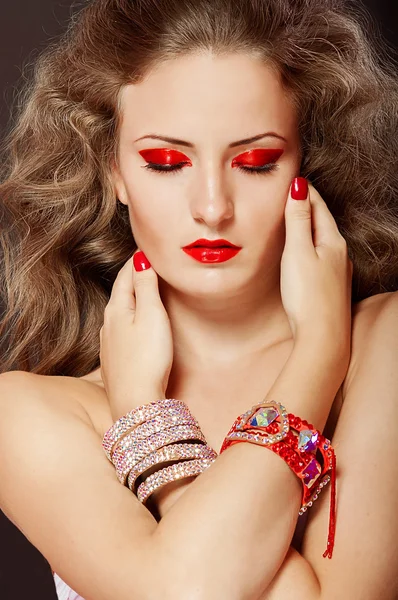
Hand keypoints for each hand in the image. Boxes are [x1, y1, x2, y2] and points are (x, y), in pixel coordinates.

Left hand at [99, 251, 173, 420]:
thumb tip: (141, 258)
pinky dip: (131, 318)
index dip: (137, 260)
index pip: (126, 275)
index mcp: (117, 309)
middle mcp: (108, 324)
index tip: (147, 247)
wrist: (135, 402)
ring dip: (132, 298)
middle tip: (147, 263)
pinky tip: (136, 325)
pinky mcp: (115, 360)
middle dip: (133, 276)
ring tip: (144, 290)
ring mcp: (109, 343)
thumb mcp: (152, 316)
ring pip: (120, 312)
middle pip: (121, 292)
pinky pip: (121, 329)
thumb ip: (147, 286)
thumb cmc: (147, 359)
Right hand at [281, 178, 352, 364]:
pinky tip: (306, 255)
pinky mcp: (332, 288)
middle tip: (293, 194)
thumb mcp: (298, 252)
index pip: (318, 208)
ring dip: (310, 228)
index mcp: (332, 242)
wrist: (322, 336)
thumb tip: (300, 187)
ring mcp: (339, 272)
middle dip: (308, 207)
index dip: (305, 192)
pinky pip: (323, 257)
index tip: (295, 179)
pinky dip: (312, 247)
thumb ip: (297, 220)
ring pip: (323, 241)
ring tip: (296, 220)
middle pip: (323, 223)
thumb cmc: (307, 295)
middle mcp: (340, 255)